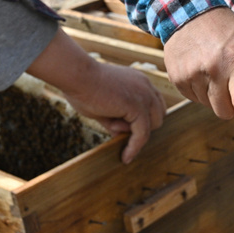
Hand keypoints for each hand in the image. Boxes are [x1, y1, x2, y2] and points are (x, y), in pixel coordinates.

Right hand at [28, 28, 165, 163]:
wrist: (75, 75)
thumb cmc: (82, 86)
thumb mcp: (103, 105)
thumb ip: (116, 118)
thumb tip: (120, 136)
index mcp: (138, 81)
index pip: (154, 104)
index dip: (146, 119)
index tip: (131, 131)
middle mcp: (145, 86)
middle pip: (158, 116)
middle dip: (141, 127)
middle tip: (116, 126)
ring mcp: (144, 95)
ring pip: (152, 126)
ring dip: (134, 133)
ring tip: (110, 125)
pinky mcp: (137, 106)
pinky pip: (142, 134)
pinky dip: (134, 147)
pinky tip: (125, 157)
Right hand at [163, 7, 233, 122]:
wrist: (189, 13)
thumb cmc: (225, 29)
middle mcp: (214, 69)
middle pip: (225, 112)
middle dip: (233, 106)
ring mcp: (192, 75)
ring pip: (209, 107)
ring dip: (216, 98)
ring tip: (216, 75)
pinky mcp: (178, 78)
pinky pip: (194, 99)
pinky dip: (201, 92)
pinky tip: (202, 73)